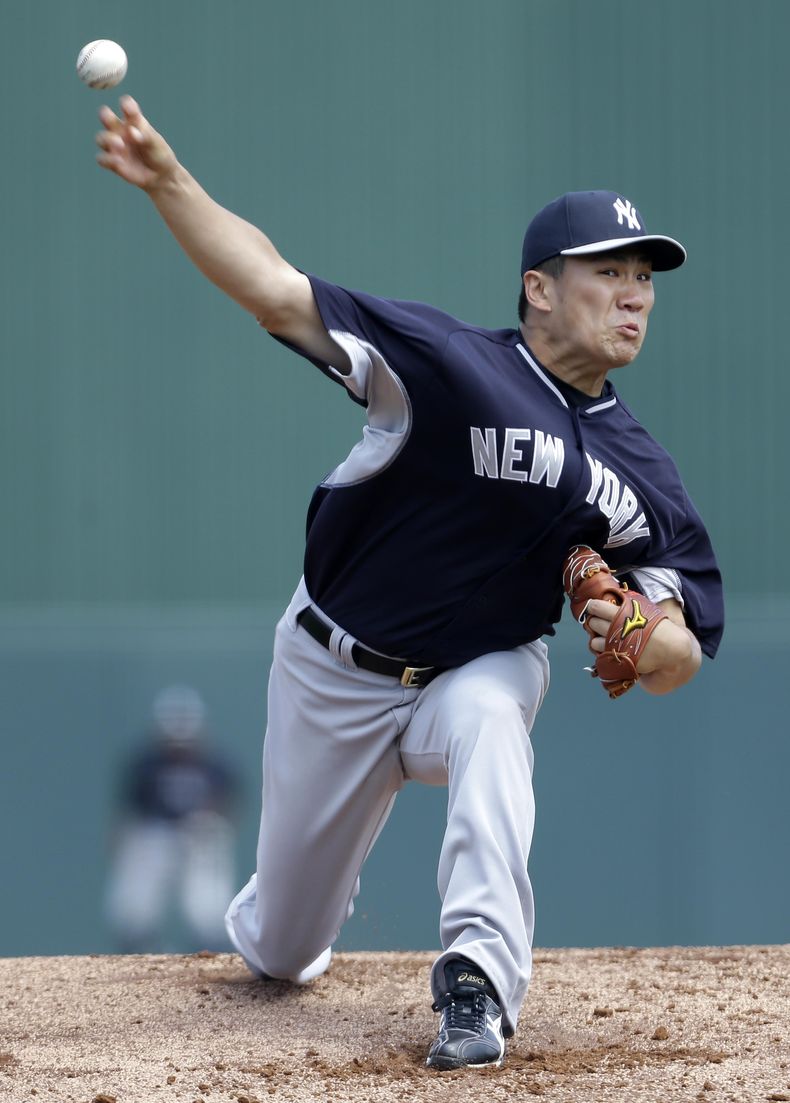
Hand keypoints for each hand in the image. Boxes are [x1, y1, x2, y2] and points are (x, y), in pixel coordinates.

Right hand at [95, 96, 177, 191]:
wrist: (161, 176)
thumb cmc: (159, 154)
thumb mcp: (156, 144)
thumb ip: (145, 136)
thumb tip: (131, 132)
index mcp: (134, 121)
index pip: (127, 105)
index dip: (126, 105)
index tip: (131, 111)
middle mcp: (121, 131)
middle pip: (105, 115)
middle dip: (104, 115)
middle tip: (112, 122)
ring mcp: (115, 146)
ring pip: (100, 138)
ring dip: (108, 139)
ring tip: (120, 144)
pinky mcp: (113, 163)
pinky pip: (101, 159)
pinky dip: (108, 159)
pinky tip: (119, 161)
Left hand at [584, 597, 700, 692]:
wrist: (671, 649)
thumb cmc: (658, 627)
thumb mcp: (645, 610)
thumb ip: (629, 605)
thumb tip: (614, 595)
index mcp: (624, 614)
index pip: (598, 607)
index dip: (592, 606)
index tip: (592, 606)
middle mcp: (618, 629)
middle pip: (594, 623)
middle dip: (594, 622)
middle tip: (598, 622)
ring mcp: (618, 645)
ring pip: (594, 641)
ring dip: (596, 639)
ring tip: (603, 637)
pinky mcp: (619, 659)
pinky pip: (601, 654)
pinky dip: (602, 651)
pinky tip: (609, 648)